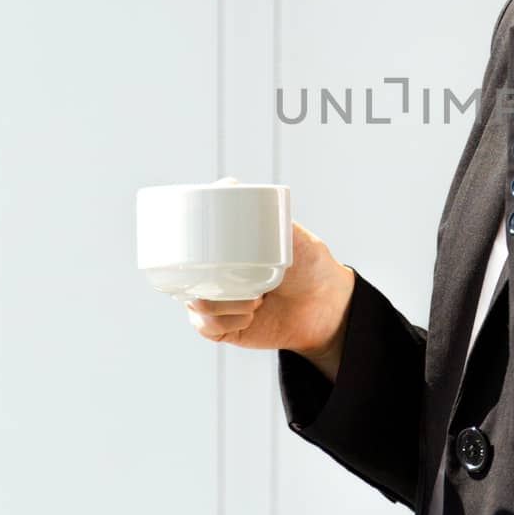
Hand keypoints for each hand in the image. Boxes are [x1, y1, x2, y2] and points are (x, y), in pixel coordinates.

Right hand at [182, 219, 355, 375]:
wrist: (328, 307)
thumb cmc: (309, 264)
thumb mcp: (288, 233)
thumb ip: (263, 211)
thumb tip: (226, 184)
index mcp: (226, 252)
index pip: (189, 248)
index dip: (185, 250)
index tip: (201, 252)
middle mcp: (217, 276)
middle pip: (185, 276)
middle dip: (206, 279)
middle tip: (242, 279)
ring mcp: (219, 303)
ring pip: (195, 303)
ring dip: (224, 303)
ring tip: (258, 298)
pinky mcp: (224, 329)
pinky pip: (205, 327)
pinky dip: (226, 322)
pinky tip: (250, 316)